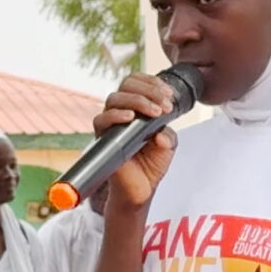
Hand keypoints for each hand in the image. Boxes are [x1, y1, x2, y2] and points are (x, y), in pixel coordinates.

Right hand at [93, 75, 179, 209]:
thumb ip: (169, 133)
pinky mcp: (103, 138)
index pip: (136, 82)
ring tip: (155, 112)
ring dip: (138, 100)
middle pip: (126, 85)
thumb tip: (160, 132)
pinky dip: (116, 115)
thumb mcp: (168, 145)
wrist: (141, 190)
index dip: (152, 82)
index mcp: (136, 108)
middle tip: (165, 105)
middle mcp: (120, 112)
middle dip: (149, 91)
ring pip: (114, 98)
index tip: (169, 94)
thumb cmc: (151, 165)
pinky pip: (101, 120)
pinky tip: (131, 117)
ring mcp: (110, 124)